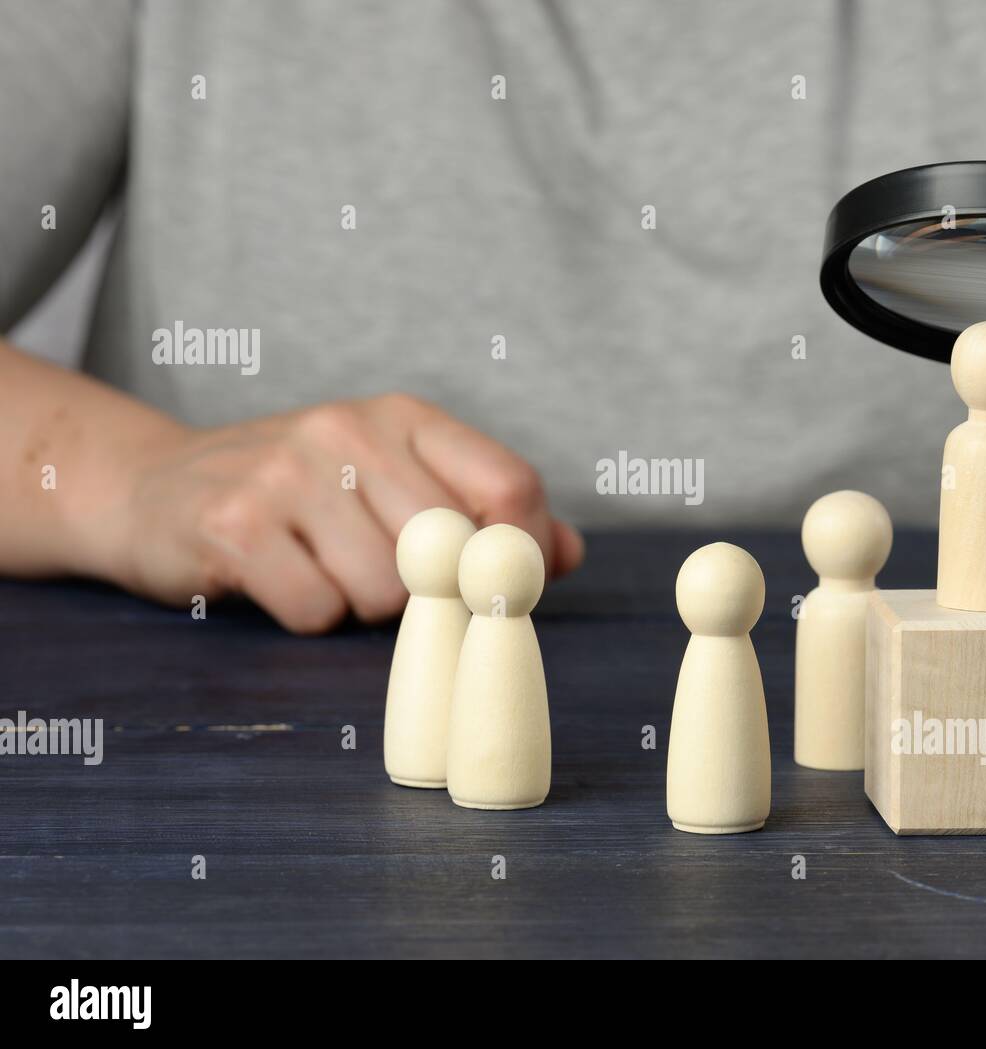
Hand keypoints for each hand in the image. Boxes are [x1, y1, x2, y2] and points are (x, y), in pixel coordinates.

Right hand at [98, 394, 583, 632]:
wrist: (155, 489)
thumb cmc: (299, 497)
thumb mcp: (394, 483)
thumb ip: (482, 514)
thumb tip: (568, 552)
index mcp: (404, 418)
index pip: (510, 484)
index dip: (526, 551)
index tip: (509, 587)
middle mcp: (350, 431)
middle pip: (451, 550)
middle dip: (432, 591)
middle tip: (389, 581)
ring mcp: (289, 472)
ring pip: (387, 591)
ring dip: (364, 607)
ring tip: (324, 570)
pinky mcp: (236, 524)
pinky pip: (319, 610)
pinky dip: (310, 617)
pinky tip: (282, 581)